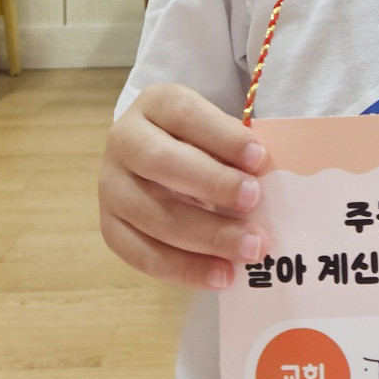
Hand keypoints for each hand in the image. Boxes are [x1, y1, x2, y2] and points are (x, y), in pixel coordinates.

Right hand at [99, 83, 270, 289]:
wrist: (157, 152)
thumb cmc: (201, 140)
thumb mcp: (215, 127)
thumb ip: (235, 147)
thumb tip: (268, 179)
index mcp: (155, 104)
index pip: (186, 115)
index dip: (223, 136)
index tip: (260, 157)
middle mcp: (124, 140)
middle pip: (163, 163)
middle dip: (213, 184)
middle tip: (254, 202)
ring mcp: (111, 185)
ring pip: (153, 215)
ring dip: (206, 235)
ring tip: (250, 248)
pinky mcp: (110, 226)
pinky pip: (142, 254)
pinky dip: (185, 269)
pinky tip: (221, 275)